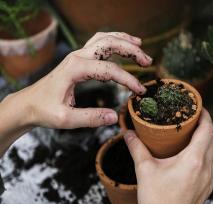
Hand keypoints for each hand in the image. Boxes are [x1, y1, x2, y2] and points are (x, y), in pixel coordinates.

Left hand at [0, 32, 151, 154]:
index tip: (140, 91)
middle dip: (131, 50)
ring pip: (104, 38)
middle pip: (109, 43)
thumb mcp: (66, 119)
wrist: (28, 104)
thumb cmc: (44, 111)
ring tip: (140, 46)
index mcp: (75, 69)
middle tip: (148, 61)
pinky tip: (122, 46)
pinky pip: (98, 43)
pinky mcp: (78, 59)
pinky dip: (113, 41)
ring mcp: (77, 55)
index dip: (128, 80)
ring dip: (123, 40)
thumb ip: (90, 118)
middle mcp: (77, 57)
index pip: (109, 70)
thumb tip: (114, 117)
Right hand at [124, 109, 212, 203]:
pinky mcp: (206, 190)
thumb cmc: (157, 203)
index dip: (206, 115)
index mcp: (194, 160)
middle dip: (206, 126)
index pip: (208, 130)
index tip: (199, 108)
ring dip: (206, 141)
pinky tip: (191, 157)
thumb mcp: (144, 170)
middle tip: (192, 118)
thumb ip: (136, 148)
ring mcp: (208, 181)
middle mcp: (206, 169)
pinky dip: (205, 155)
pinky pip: (210, 166)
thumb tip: (128, 133)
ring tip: (192, 135)